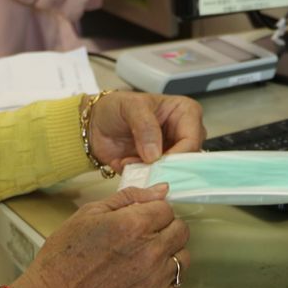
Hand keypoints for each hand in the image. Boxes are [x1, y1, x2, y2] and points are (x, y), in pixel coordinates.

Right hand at [11, 185, 190, 287]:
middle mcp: (151, 251)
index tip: (142, 219)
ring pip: (182, 259)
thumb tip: (161, 190)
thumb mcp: (90, 213)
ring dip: (168, 255)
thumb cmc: (66, 255)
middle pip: (181, 232)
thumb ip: (130, 198)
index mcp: (135, 225)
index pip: (167, 209)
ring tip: (145, 258)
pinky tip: (146, 278)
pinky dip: (165, 281)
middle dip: (166, 229)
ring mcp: (154, 280)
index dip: (154, 211)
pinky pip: (176, 287)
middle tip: (145, 236)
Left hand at [85, 91, 203, 173]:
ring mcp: (172, 153)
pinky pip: (158, 180)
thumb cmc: (115, 107)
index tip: (158, 161)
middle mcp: (183, 134)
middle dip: (165, 166)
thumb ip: (145, 126)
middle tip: (144, 164)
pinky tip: (128, 164)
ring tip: (130, 160)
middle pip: (189, 160)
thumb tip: (155, 154)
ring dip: (152, 172)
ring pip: (175, 173)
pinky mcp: (158, 168)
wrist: (95, 124)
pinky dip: (143, 177)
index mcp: (185, 113)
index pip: (192, 139)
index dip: (179, 154)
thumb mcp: (130, 107)